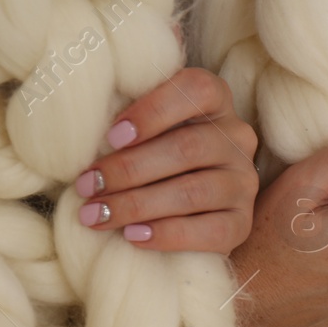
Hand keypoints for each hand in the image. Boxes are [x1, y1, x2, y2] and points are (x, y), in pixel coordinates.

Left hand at [73, 67, 258, 251]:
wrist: (178, 213)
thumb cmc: (149, 161)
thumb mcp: (142, 132)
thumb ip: (127, 127)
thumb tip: (83, 137)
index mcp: (215, 103)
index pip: (197, 90)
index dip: (154, 111)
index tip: (111, 137)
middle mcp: (237, 139)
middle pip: (188, 148)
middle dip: (129, 169)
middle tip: (88, 185)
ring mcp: (244, 182)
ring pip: (195, 191)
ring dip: (138, 204)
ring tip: (99, 215)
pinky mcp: (243, 223)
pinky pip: (211, 231)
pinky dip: (168, 234)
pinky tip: (134, 236)